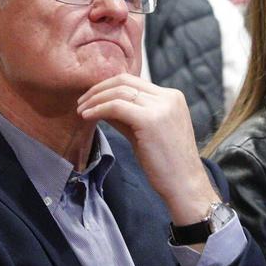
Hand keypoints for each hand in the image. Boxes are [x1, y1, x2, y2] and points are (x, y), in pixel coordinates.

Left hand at [75, 75, 212, 223]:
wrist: (185, 185)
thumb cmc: (166, 163)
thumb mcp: (145, 132)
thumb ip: (126, 115)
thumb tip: (100, 104)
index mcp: (172, 96)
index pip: (134, 81)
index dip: (108, 86)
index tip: (92, 98)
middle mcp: (169, 97)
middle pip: (125, 81)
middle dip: (98, 89)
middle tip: (81, 102)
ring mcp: (161, 107)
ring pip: (118, 92)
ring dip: (95, 99)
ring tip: (81, 110)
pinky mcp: (150, 120)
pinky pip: (116, 107)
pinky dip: (98, 109)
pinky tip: (87, 116)